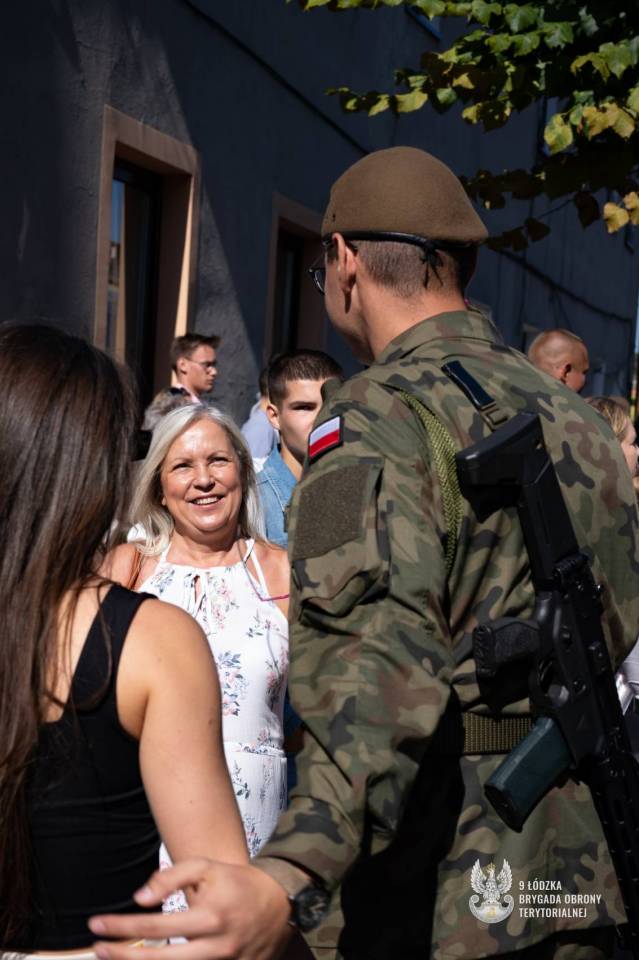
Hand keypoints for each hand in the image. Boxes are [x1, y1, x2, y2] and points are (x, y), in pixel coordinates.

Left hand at [89, 859, 292, 959]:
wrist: (281, 904)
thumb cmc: (238, 882)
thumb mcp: (207, 868)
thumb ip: (172, 877)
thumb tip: (140, 898)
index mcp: (209, 917)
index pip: (156, 926)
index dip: (122, 927)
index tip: (97, 925)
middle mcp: (216, 947)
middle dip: (124, 955)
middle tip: (97, 948)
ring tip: (115, 956)